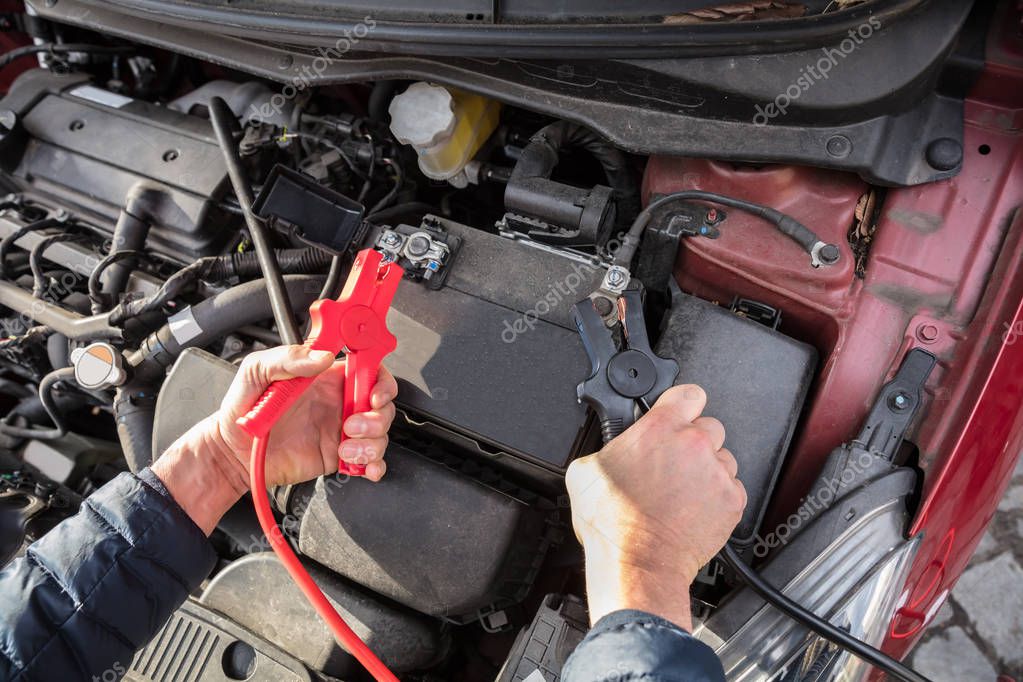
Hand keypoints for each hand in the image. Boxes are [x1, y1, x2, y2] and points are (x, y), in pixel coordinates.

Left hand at [152, 344, 397, 533]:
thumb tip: (321, 356)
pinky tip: (360, 466)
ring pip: (380, 432)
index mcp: (326, 376)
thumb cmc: (243, 407)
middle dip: (377, 415)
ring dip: (371, 442)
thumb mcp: (257, 370)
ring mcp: (340, 429)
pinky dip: (373, 465)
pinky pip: (370, 460)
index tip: (374, 391)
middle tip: (352, 424)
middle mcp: (338, 401)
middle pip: (381, 403)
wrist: (233, 451)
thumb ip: (288, 357)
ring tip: (345, 447)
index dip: (380, 378)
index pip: (368, 368)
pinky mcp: (338, 456)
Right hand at [565, 384, 746, 630]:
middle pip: (709, 426)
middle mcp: (693, 445)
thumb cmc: (613, 524)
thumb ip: (606, 447)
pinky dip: (717, 496)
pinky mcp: (731, 501)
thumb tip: (611, 449)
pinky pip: (731, 488)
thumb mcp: (585, 471)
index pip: (688, 393)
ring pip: (723, 458)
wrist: (638, 564)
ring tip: (683, 491)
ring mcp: (716, 473)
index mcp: (659, 429)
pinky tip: (693, 508)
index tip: (678, 412)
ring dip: (706, 469)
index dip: (682, 403)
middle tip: (674, 461)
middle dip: (693, 441)